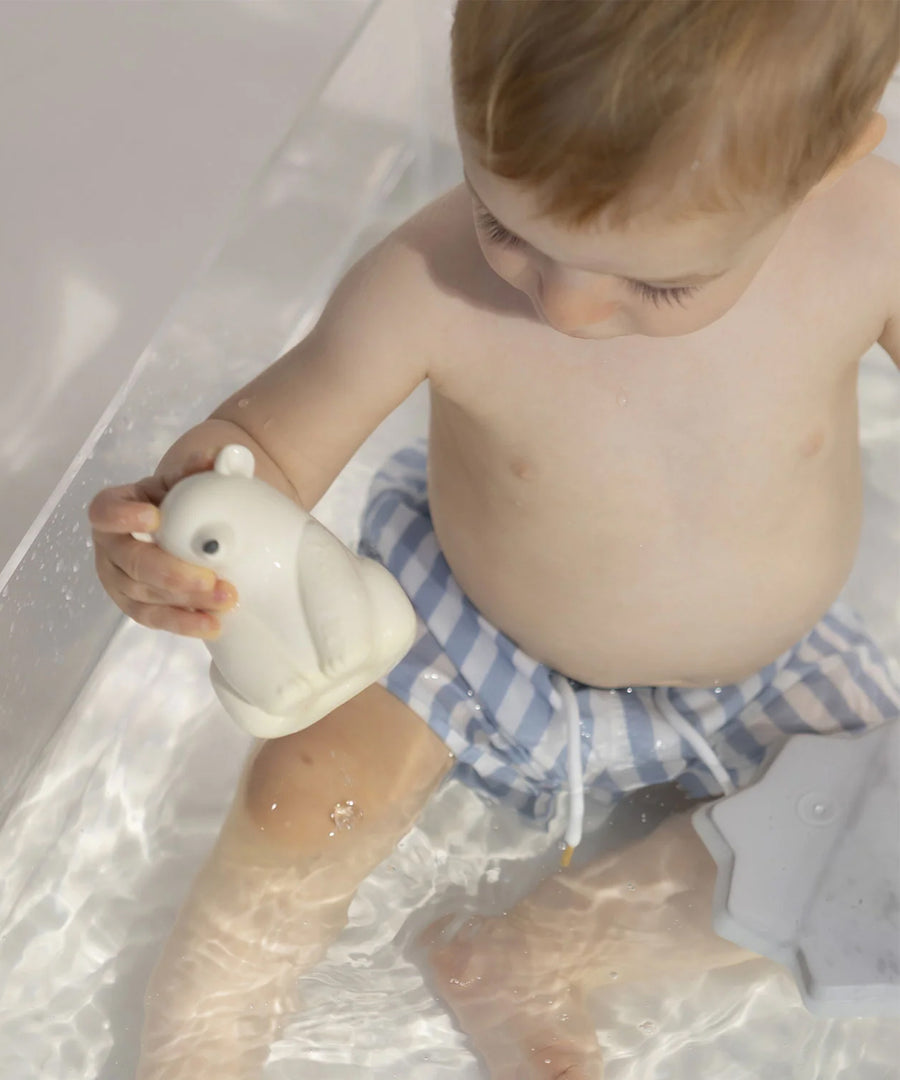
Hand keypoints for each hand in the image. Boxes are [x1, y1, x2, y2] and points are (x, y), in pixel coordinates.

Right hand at [88, 454, 237, 637]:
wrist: (194, 523)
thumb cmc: (186, 498)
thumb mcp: (189, 478)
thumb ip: (201, 467)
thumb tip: (222, 457)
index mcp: (116, 508)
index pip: (105, 511)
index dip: (122, 516)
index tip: (155, 517)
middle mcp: (110, 547)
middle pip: (131, 562)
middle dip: (171, 573)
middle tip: (209, 578)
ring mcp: (120, 580)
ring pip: (144, 595)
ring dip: (185, 601)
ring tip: (226, 599)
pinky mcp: (137, 606)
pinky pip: (155, 619)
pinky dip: (183, 623)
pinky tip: (212, 625)